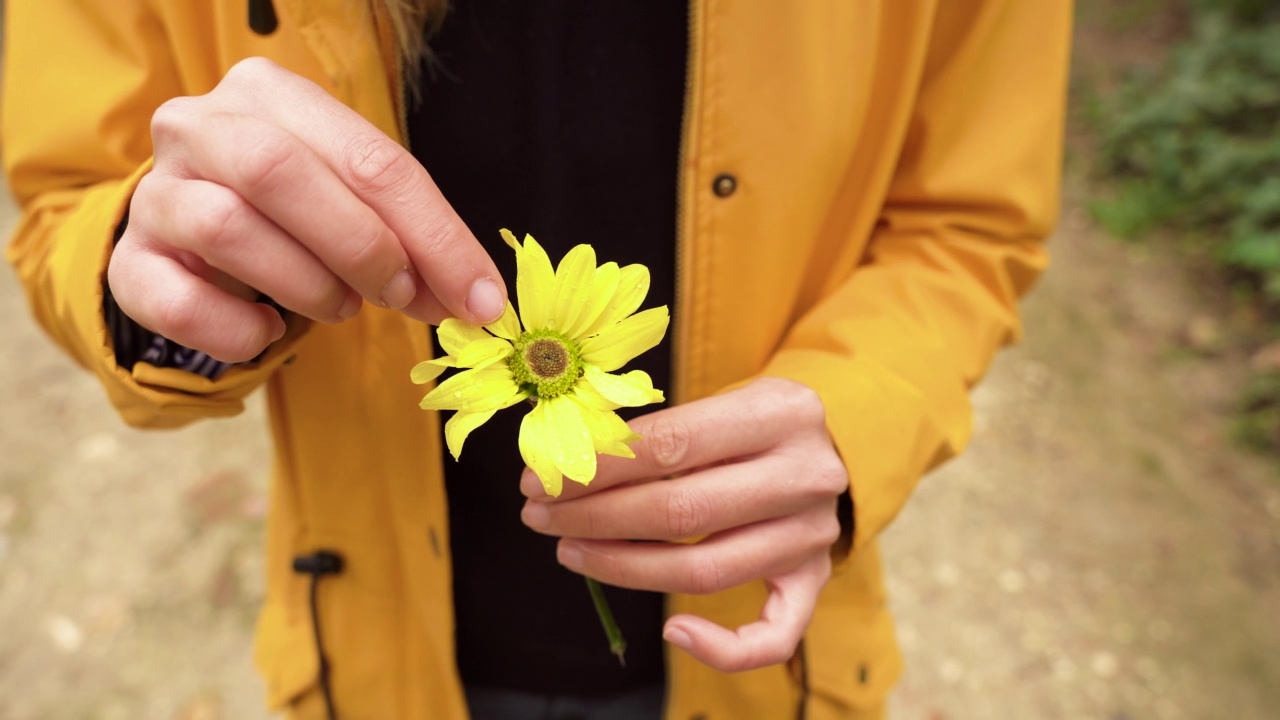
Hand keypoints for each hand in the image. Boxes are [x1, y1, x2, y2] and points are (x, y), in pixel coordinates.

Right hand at [109, 57, 506, 362]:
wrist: (191, 232)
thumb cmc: (292, 210)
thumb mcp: (356, 202)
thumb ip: (411, 239)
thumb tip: (476, 300)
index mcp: (272, 94)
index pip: (370, 159)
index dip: (436, 236)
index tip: (480, 298)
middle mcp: (200, 126)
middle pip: (282, 173)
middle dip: (363, 247)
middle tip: (401, 297)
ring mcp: (157, 191)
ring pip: (228, 228)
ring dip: (307, 285)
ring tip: (340, 308)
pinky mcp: (130, 261)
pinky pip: (179, 301)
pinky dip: (238, 328)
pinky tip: (268, 330)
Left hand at [519, 377, 847, 671]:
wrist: (829, 441)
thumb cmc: (750, 420)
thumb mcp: (717, 398)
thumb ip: (655, 429)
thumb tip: (564, 465)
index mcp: (782, 412)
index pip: (672, 444)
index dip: (596, 467)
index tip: (539, 477)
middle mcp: (807, 474)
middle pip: (682, 511)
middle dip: (595, 516)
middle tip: (540, 515)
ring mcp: (814, 533)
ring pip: (706, 570)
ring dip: (624, 568)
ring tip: (570, 549)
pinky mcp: (816, 578)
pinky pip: (771, 638)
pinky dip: (721, 649)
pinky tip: (671, 629)